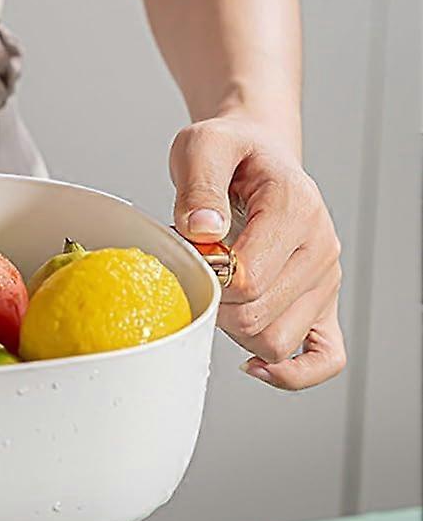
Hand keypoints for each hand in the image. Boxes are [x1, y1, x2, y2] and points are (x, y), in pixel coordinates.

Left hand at [170, 116, 344, 389]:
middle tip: (203, 275)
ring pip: (274, 343)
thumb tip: (202, 228)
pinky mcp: (324, 306)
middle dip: (215, 307)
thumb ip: (199, 182)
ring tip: (225, 294)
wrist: (257, 157)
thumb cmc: (230, 158)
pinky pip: (324, 359)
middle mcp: (320, 249)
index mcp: (297, 209)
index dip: (207, 281)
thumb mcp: (204, 147)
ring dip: (236, 331)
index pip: (246, 281)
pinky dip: (290, 372)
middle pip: (255, 320)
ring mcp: (326, 282)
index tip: (193, 256)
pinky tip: (254, 364)